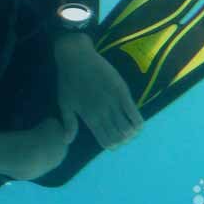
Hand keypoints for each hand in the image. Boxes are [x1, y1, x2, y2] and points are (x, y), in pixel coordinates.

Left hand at [54, 32, 143, 149]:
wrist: (75, 58)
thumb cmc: (68, 81)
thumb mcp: (65, 103)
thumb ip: (69, 123)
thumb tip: (67, 142)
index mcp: (89, 118)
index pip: (106, 142)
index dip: (112, 145)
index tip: (114, 141)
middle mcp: (102, 113)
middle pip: (119, 137)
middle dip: (124, 140)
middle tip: (124, 134)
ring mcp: (113, 103)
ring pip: (128, 128)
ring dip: (132, 132)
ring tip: (131, 127)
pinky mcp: (121, 91)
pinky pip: (135, 113)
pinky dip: (138, 121)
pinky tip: (137, 120)